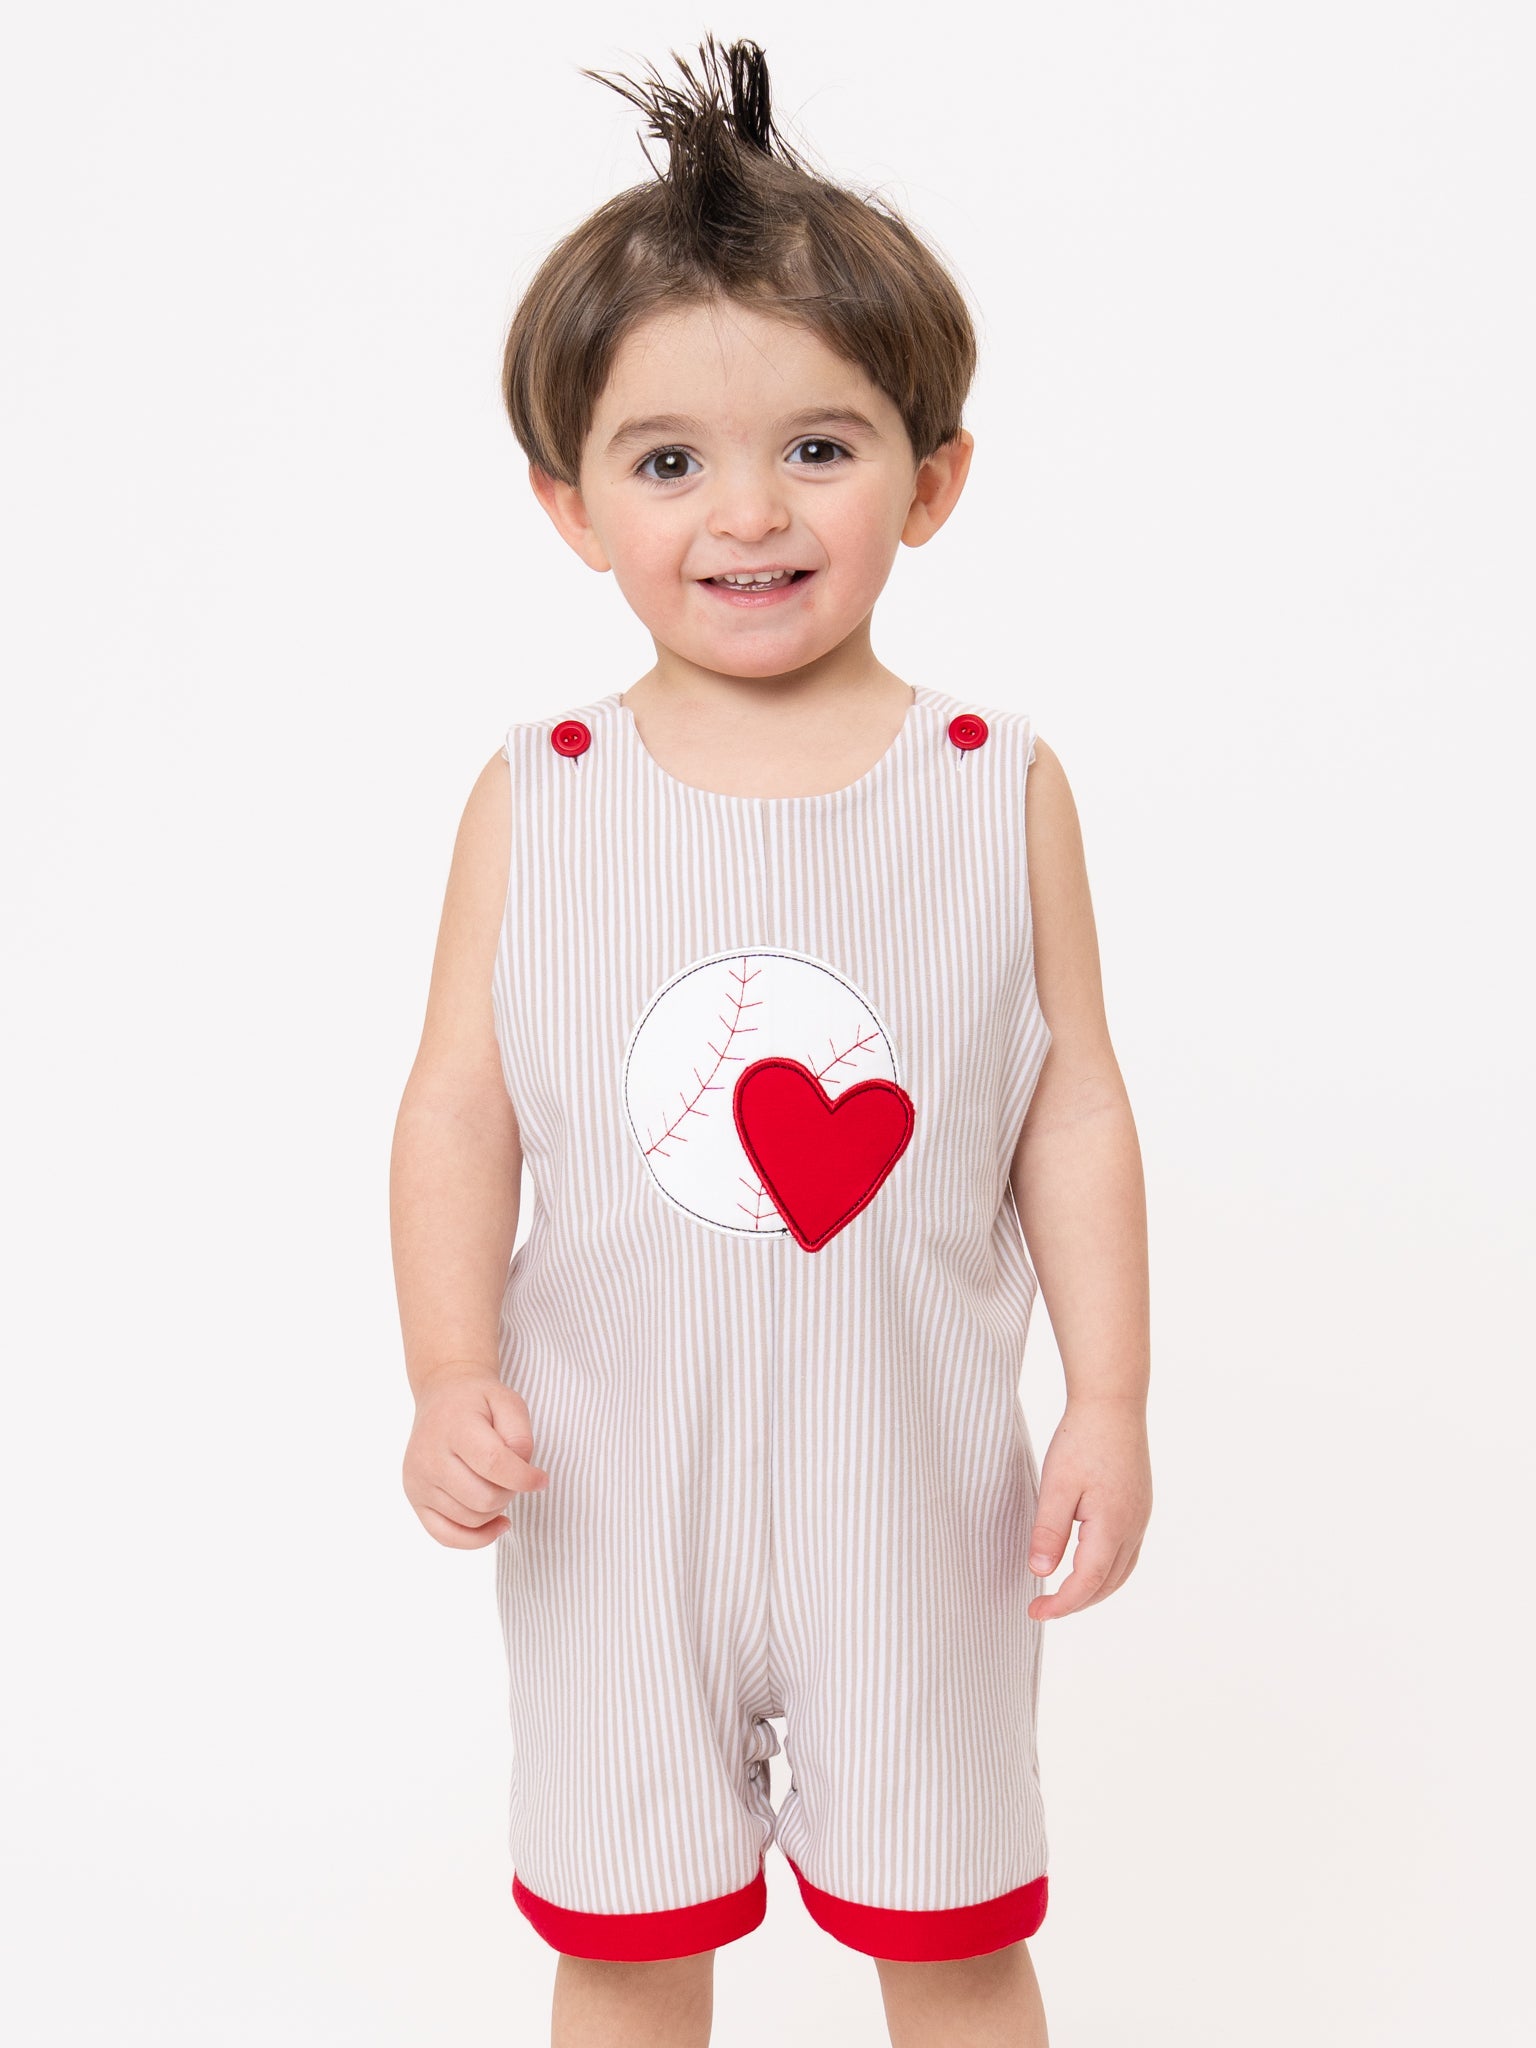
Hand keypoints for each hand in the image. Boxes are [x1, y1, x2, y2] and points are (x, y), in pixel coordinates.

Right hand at [402, 1366, 548, 1549]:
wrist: (442, 1395)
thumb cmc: (479, 1402)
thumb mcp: (509, 1402)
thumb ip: (520, 1436)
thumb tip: (522, 1475)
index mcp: (454, 1427)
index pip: (493, 1464)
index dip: (524, 1478)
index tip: (542, 1479)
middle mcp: (429, 1456)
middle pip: (484, 1498)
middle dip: (510, 1492)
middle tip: (513, 1475)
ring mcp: (418, 1481)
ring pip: (471, 1519)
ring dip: (495, 1509)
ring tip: (497, 1484)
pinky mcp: (415, 1498)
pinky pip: (447, 1536)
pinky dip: (476, 1538)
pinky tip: (497, 1522)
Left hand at [1026, 1397, 1151, 1619]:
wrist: (1113, 1403)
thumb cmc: (1082, 1439)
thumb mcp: (1056, 1485)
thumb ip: (1049, 1531)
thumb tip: (1040, 1573)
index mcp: (1113, 1526)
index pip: (1088, 1582)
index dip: (1062, 1604)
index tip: (1035, 1612)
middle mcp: (1133, 1527)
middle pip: (1108, 1584)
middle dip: (1077, 1602)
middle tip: (1043, 1608)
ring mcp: (1140, 1518)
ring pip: (1121, 1572)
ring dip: (1094, 1590)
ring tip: (1063, 1595)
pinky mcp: (1139, 1507)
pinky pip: (1126, 1553)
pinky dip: (1106, 1570)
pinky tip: (1087, 1564)